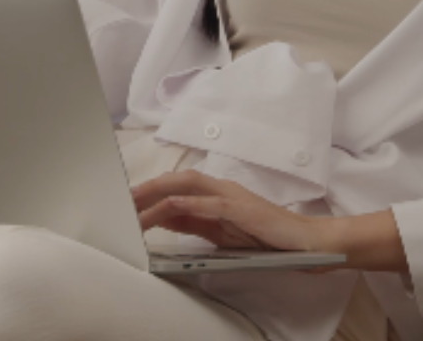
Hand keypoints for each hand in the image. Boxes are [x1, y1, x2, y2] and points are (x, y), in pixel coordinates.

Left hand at [131, 170, 338, 264]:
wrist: (302, 241)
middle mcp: (221, 189)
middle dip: (146, 188)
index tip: (124, 202)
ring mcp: (230, 195)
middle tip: (119, 200)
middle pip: (177, 181)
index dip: (148, 193)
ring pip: (187, 187)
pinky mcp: (240, 207)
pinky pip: (208, 203)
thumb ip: (194, 223)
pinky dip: (186, 204)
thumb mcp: (221, 232)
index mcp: (215, 195)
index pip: (176, 190)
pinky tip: (169, 208)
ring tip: (134, 206)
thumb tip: (161, 219)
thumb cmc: (265, 237)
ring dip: (158, 195)